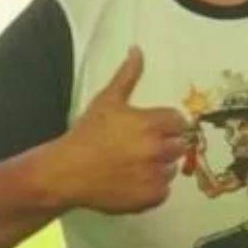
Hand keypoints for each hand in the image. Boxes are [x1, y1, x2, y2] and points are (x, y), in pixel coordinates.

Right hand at [53, 46, 188, 213]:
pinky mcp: (150, 198)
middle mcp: (158, 150)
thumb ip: (127, 75)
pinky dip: (153, 187)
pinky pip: (164, 191)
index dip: (168, 124)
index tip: (154, 128)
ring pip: (172, 168)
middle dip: (165, 144)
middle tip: (142, 147)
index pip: (179, 121)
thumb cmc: (87, 134)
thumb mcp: (107, 100)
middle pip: (180, 145)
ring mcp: (155, 175)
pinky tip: (134, 180)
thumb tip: (138, 49)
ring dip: (160, 166)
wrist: (67, 172)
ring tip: (136, 164)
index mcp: (151, 123)